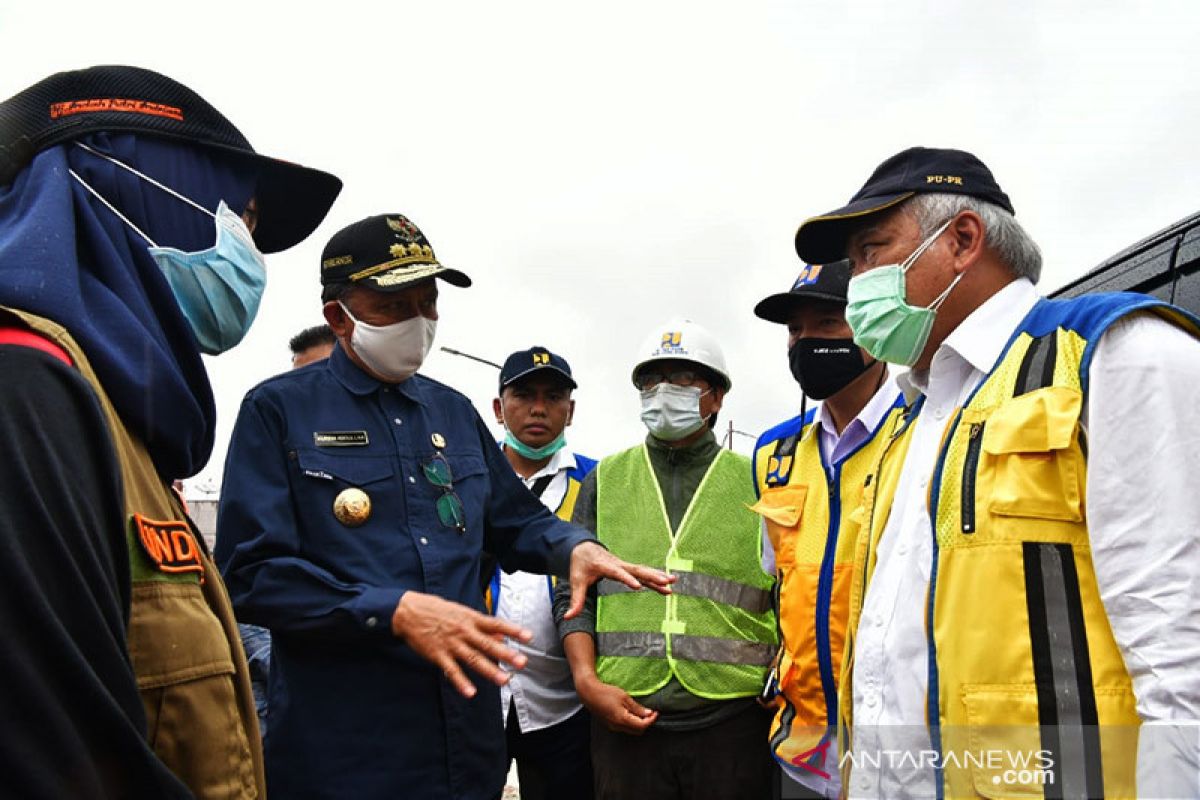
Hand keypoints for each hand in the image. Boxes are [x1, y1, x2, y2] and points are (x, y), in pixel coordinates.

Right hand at [391, 591, 532, 698]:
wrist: (408, 612)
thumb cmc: (437, 610)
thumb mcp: (461, 612)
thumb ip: (482, 624)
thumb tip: (501, 633)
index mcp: (470, 618)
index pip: (496, 624)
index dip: (513, 630)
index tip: (529, 637)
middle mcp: (464, 631)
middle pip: (488, 644)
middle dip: (506, 654)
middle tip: (522, 663)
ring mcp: (451, 644)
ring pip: (473, 659)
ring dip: (489, 670)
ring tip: (504, 680)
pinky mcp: (438, 655)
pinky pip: (451, 671)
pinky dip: (461, 682)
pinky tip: (471, 692)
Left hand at [564, 541, 674, 619]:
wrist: (584, 548)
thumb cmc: (580, 564)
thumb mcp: (576, 581)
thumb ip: (575, 600)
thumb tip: (568, 617)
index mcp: (605, 565)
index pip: (618, 572)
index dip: (627, 578)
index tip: (638, 586)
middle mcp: (618, 564)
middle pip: (637, 569)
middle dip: (652, 575)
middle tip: (665, 581)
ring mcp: (625, 565)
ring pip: (643, 570)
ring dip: (658, 576)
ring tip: (673, 582)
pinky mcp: (628, 569)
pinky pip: (643, 573)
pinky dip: (655, 578)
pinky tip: (667, 585)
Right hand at [577, 675, 657, 734]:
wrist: (588, 693)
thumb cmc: (606, 692)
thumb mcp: (624, 697)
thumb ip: (637, 708)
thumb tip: (648, 714)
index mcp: (623, 720)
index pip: (642, 726)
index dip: (651, 720)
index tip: (656, 712)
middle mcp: (618, 727)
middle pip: (637, 731)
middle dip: (646, 723)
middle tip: (650, 712)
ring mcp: (612, 727)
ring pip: (630, 730)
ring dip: (638, 724)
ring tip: (641, 712)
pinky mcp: (609, 724)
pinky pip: (623, 727)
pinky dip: (630, 723)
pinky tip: (630, 713)